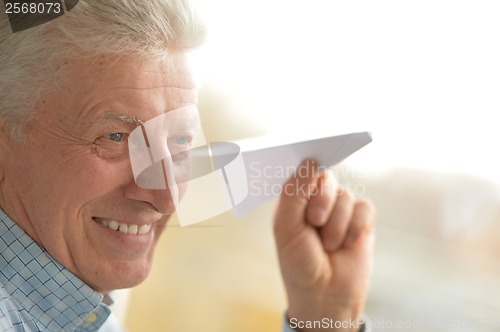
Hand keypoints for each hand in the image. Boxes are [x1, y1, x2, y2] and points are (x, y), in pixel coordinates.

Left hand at [274, 160, 374, 331]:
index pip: (303, 172)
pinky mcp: (362, 222)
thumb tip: (310, 162)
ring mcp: (341, 211)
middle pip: (326, 179)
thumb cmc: (299, 263)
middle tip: (314, 222)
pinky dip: (355, 227)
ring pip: (346, 195)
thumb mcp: (286, 228)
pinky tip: (348, 244)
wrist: (324, 295)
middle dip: (321, 201)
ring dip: (336, 224)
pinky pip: (364, 208)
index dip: (307, 167)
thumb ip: (293, 194)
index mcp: (296, 200)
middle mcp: (318, 201)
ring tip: (328, 245)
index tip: (311, 156)